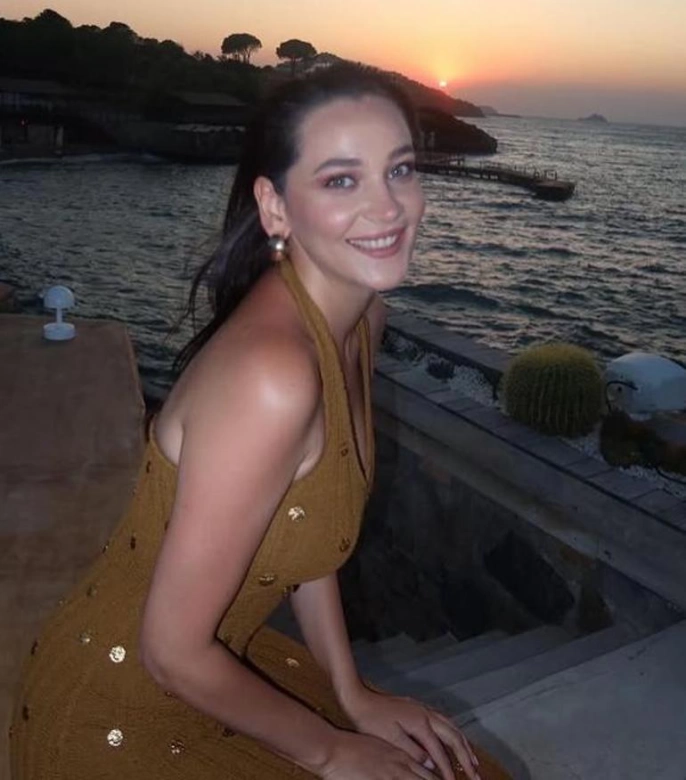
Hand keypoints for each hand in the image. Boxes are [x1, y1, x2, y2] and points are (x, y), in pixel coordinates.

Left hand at [340, 685, 480, 779]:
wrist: (360, 699)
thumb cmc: (371, 719)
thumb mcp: (391, 738)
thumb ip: (413, 751)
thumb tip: (432, 763)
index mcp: (420, 722)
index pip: (440, 752)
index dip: (448, 771)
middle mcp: (426, 714)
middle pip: (454, 737)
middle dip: (466, 757)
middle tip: (476, 775)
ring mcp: (424, 709)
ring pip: (452, 727)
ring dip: (464, 744)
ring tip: (472, 760)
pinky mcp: (419, 708)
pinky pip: (445, 722)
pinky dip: (454, 734)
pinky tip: (454, 741)